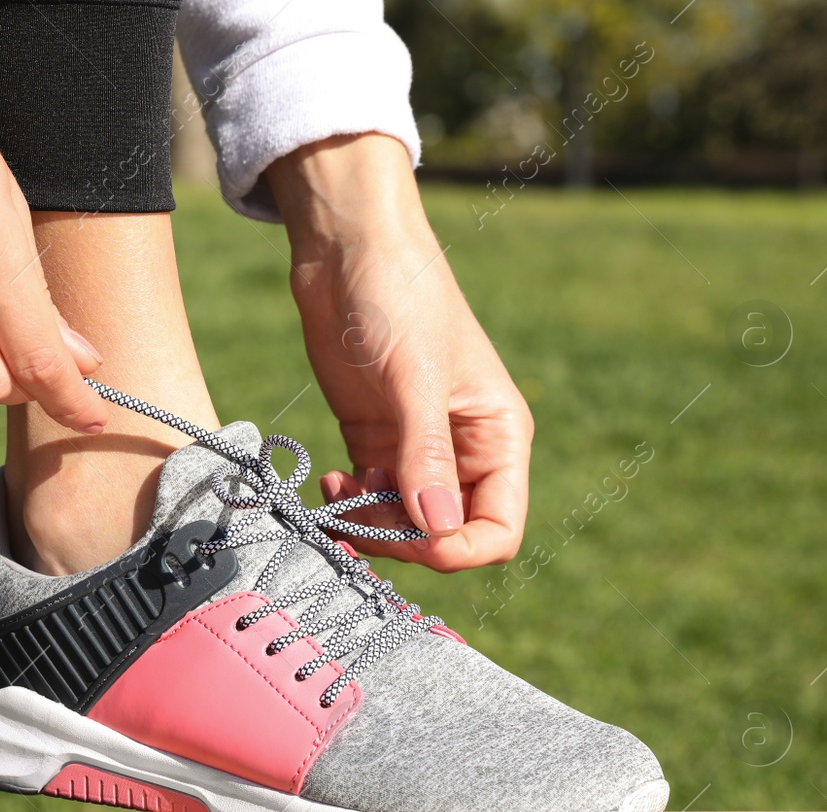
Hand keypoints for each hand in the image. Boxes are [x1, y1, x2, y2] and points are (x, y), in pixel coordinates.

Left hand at [265, 134, 531, 571]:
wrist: (348, 248)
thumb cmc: (398, 296)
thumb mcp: (414, 377)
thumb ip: (424, 456)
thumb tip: (435, 528)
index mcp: (497, 437)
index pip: (496, 529)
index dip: (454, 549)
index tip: (405, 536)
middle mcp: (463, 451)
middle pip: (444, 535)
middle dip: (401, 538)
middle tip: (354, 514)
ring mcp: (415, 449)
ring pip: (401, 523)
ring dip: (368, 525)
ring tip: (336, 494)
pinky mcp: (373, 439)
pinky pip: (368, 499)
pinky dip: (348, 505)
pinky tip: (328, 480)